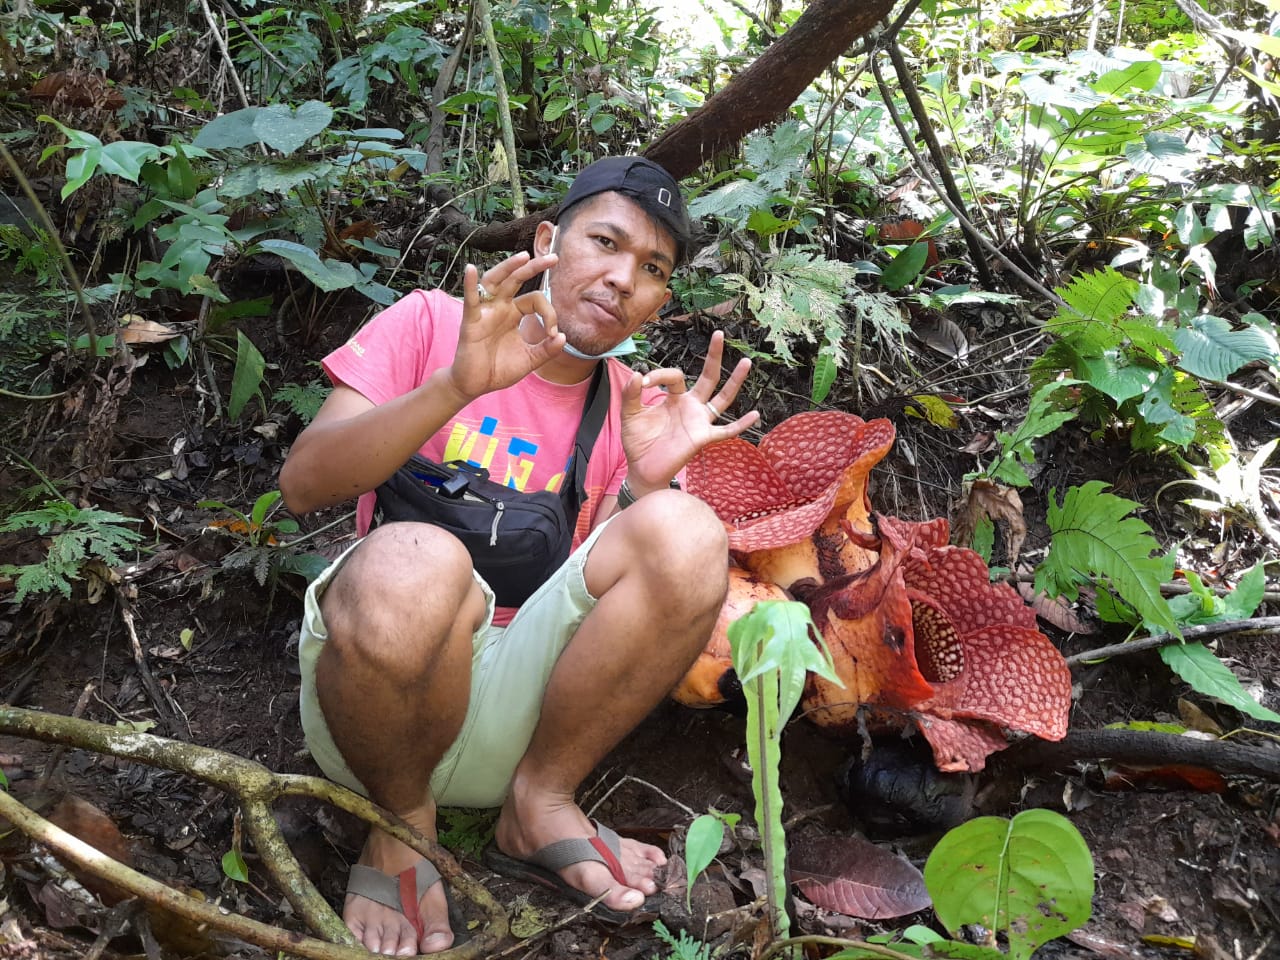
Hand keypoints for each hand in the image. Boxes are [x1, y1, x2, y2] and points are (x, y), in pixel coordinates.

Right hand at [446, 253, 565, 400]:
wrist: (476, 385)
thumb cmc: (498, 369)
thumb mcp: (529, 360)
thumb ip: (546, 350)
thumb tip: (563, 337)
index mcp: (515, 314)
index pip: (535, 299)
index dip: (549, 313)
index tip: (553, 333)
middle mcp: (501, 307)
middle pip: (517, 280)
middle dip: (534, 267)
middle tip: (553, 257)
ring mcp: (486, 312)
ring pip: (496, 282)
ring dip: (508, 268)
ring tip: (523, 256)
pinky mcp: (471, 321)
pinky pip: (470, 299)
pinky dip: (470, 284)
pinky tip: (472, 269)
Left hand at [620, 331, 759, 491]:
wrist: (642, 469)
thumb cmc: (638, 442)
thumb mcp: (630, 414)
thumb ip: (631, 395)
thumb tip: (637, 374)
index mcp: (674, 398)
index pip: (674, 376)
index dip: (659, 375)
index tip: (643, 382)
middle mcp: (691, 406)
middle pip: (708, 377)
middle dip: (714, 356)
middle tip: (719, 334)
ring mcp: (699, 421)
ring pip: (722, 398)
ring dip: (735, 381)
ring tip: (746, 362)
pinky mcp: (702, 438)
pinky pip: (726, 431)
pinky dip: (740, 425)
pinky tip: (755, 415)